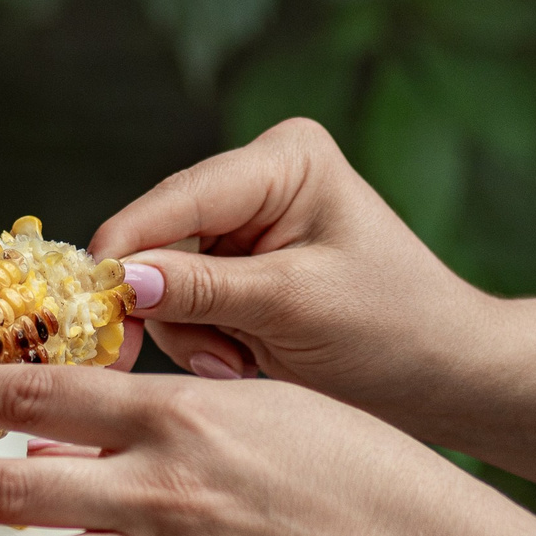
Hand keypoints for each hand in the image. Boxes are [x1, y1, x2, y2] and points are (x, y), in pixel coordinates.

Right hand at [89, 117, 487, 415]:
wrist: (444, 375)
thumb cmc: (393, 329)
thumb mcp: (292, 307)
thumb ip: (200, 291)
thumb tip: (120, 283)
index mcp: (283, 160)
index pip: (175, 200)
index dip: (126, 253)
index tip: (91, 310)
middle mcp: (256, 179)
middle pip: (157, 238)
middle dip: (167, 305)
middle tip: (195, 360)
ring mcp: (243, 223)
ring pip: (160, 277)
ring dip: (186, 331)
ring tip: (238, 366)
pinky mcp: (236, 267)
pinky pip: (178, 301)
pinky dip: (198, 338)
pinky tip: (241, 363)